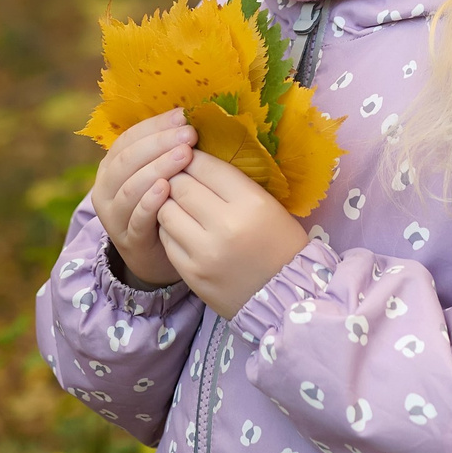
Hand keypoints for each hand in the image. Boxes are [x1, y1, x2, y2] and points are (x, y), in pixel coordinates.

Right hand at [92, 108, 194, 289]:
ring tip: (183, 156)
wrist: (158, 254)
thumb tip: (189, 117)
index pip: (128, 139)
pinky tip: (167, 189)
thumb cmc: (164, 204)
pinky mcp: (128, 239)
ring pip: (130, 187)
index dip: (154, 126)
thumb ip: (166, 150)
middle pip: (128, 160)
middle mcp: (106, 188)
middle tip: (188, 135)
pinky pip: (137, 218)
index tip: (182, 116)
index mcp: (112, 166)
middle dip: (159, 144)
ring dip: (157, 168)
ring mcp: (114, 215)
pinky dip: (150, 202)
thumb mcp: (160, 174)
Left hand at [158, 153, 309, 320]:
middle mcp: (227, 225)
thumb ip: (232, 184)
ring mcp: (205, 252)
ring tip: (178, 203)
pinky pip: (166, 238)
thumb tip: (196, 161)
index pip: (206, 167)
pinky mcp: (191, 273)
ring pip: (165, 210)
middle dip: (176, 177)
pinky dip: (169, 228)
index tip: (189, 156)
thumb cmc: (280, 244)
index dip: (192, 157)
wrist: (285, 296)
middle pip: (181, 185)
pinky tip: (180, 227)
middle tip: (179, 178)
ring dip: (168, 202)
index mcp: (252, 203)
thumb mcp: (268, 205)